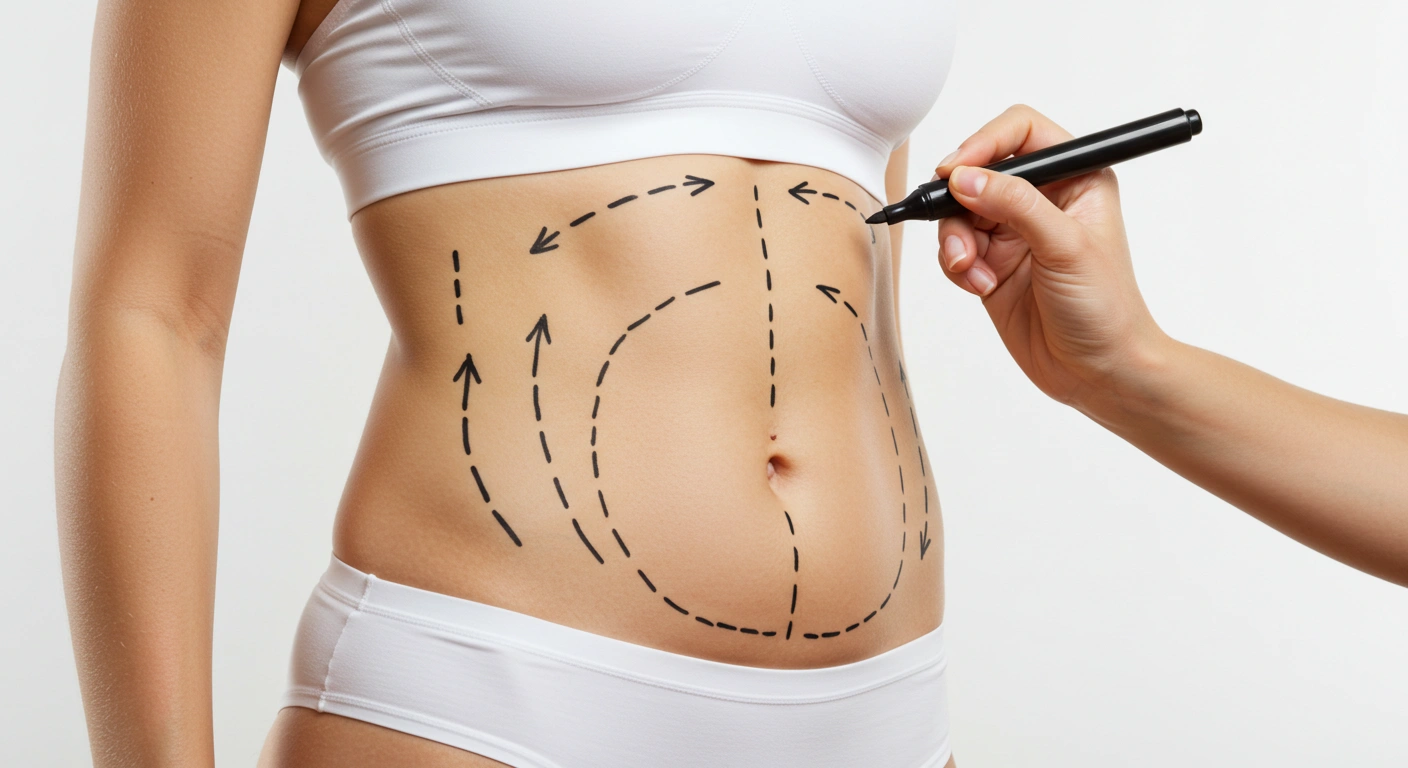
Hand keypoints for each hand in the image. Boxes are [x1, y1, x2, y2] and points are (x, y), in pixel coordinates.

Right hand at [934, 105, 1168, 407]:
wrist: (1098, 372)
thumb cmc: (1106, 308)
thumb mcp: (1065, 246)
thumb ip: (1014, 204)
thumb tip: (965, 178)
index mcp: (1075, 177)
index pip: (1020, 131)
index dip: (985, 143)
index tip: (957, 171)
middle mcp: (1042, 198)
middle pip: (979, 171)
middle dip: (961, 202)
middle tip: (957, 229)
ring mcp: (1014, 231)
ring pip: (959, 212)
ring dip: (955, 240)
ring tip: (969, 268)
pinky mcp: (991, 263)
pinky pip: (954, 248)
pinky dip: (957, 266)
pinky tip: (979, 285)